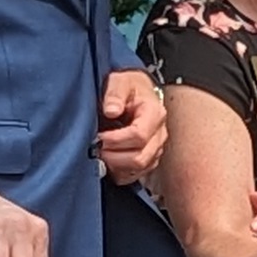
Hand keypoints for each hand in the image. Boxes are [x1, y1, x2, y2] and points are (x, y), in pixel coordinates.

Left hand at [95, 67, 164, 184]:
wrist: (138, 91)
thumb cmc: (128, 87)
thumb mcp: (120, 81)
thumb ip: (115, 94)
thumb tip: (111, 111)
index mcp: (154, 114)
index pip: (139, 136)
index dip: (116, 140)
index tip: (99, 136)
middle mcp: (159, 134)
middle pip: (140, 157)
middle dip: (114, 156)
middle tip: (96, 147)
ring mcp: (156, 148)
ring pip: (139, 169)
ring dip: (116, 165)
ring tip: (101, 153)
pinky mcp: (150, 159)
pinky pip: (136, 175)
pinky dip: (120, 172)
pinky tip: (108, 161)